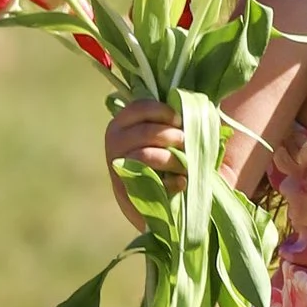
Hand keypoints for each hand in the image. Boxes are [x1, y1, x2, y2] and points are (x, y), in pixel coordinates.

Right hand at [104, 98, 182, 220]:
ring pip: (146, 156)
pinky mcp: (126, 193)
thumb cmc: (178, 158)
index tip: (181, 121)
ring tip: (186, 166)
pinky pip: (151, 182)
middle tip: (186, 145)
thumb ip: (176, 115)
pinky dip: (172, 182)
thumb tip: (190, 102)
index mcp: (124, 122)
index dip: (164, 111)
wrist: (174, 203)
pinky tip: (181, 183)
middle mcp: (115, 142)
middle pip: (146, 132)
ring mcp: (118, 167)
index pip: (139, 107)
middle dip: (173, 138)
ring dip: (174, 160)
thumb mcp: (176, 131)